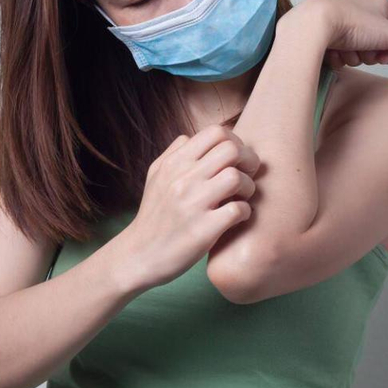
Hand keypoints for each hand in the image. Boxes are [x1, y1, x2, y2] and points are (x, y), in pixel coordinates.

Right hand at [117, 124, 260, 289]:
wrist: (138, 255)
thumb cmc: (153, 215)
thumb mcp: (155, 177)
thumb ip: (173, 153)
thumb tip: (191, 137)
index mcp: (174, 163)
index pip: (216, 132)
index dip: (235, 141)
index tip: (236, 159)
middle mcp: (183, 179)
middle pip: (232, 150)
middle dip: (249, 160)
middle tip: (247, 175)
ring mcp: (193, 204)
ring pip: (237, 178)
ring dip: (248, 187)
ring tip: (241, 198)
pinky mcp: (203, 230)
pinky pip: (239, 210)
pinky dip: (245, 212)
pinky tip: (237, 217)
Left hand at [276, 0, 387, 69]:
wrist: (315, 25)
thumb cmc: (353, 23)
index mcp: (378, 5)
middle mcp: (360, 12)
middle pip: (376, 46)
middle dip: (371, 55)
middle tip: (366, 53)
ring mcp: (342, 24)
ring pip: (357, 53)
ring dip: (354, 57)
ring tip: (346, 50)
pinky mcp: (326, 36)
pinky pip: (339, 55)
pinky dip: (338, 58)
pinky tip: (333, 52)